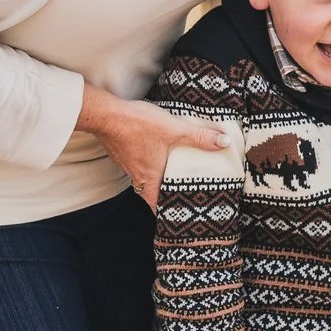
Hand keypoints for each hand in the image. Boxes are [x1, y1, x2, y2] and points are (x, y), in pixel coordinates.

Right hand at [79, 85, 226, 204]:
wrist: (106, 115)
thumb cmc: (138, 126)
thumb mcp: (175, 130)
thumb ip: (199, 137)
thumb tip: (224, 142)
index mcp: (150, 177)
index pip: (156, 204)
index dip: (165, 211)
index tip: (175, 215)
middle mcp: (137, 174)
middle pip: (150, 191)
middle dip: (163, 192)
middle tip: (177, 191)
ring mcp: (127, 163)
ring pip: (142, 176)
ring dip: (154, 175)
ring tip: (169, 171)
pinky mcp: (121, 151)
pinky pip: (134, 162)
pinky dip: (144, 161)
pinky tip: (152, 150)